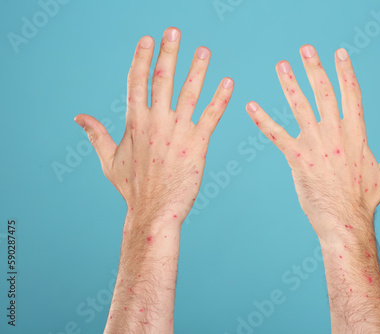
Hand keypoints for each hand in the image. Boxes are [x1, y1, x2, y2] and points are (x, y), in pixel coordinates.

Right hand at [75, 28, 233, 222]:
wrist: (154, 211)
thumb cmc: (133, 188)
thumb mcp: (109, 159)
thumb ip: (96, 134)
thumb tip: (78, 117)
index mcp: (135, 122)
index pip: (137, 81)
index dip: (142, 58)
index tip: (147, 39)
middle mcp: (156, 122)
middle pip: (163, 79)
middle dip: (169, 52)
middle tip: (174, 31)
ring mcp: (178, 132)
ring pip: (190, 93)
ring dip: (198, 69)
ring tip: (204, 51)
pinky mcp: (198, 144)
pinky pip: (212, 116)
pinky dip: (221, 98)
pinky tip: (229, 82)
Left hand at [246, 45, 379, 237]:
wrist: (346, 221)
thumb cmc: (365, 200)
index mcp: (356, 133)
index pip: (351, 94)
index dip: (344, 71)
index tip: (339, 53)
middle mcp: (335, 133)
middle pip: (323, 93)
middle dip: (314, 68)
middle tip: (305, 49)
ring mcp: (315, 144)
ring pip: (300, 107)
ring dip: (289, 84)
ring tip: (281, 65)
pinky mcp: (297, 158)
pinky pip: (277, 135)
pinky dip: (263, 120)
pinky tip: (251, 106)